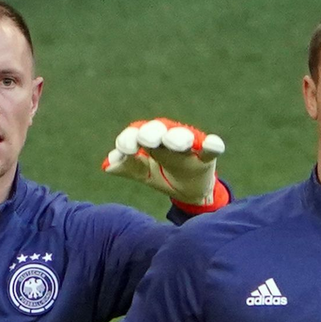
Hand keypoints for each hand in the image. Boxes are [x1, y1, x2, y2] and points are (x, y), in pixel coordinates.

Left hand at [103, 118, 228, 212]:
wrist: (188, 192)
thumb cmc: (162, 175)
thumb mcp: (143, 174)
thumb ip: (128, 167)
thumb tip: (107, 166)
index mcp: (149, 140)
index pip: (136, 134)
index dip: (129, 140)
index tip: (125, 150)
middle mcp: (167, 138)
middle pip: (158, 129)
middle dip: (152, 133)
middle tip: (147, 141)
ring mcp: (189, 146)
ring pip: (183, 137)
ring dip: (179, 138)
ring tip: (179, 144)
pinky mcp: (207, 157)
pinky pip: (211, 148)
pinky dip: (212, 145)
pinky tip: (213, 144)